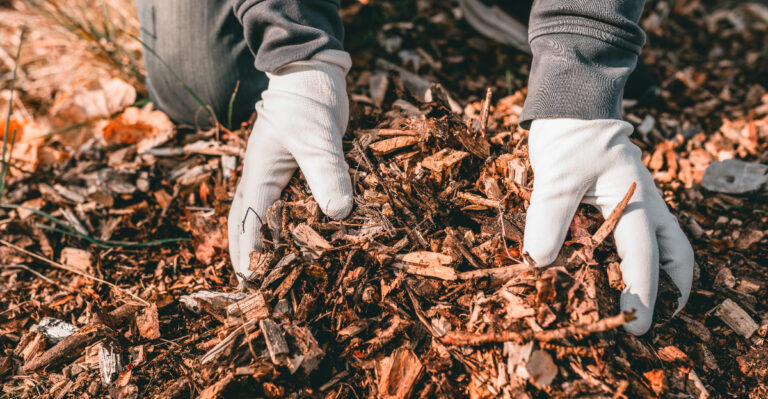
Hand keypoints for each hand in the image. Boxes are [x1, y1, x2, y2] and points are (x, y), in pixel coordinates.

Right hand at [228, 50, 352, 281]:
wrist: (311, 74)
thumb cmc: (308, 103)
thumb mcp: (317, 138)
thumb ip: (325, 172)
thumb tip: (337, 214)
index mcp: (259, 175)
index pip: (250, 223)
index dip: (251, 255)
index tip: (254, 285)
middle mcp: (259, 178)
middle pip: (243, 223)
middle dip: (244, 255)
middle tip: (250, 288)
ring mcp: (272, 174)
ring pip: (257, 215)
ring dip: (257, 242)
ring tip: (263, 271)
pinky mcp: (290, 170)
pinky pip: (279, 204)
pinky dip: (280, 224)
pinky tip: (294, 237)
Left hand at [522, 119, 693, 334]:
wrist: (571, 106)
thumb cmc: (567, 138)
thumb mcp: (555, 178)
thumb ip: (548, 220)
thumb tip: (540, 263)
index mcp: (635, 200)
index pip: (644, 255)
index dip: (641, 292)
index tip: (634, 324)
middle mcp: (645, 204)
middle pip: (674, 253)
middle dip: (670, 290)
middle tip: (655, 321)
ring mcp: (639, 201)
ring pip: (667, 243)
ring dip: (664, 275)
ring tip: (652, 304)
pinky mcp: (623, 200)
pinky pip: (643, 234)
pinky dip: (642, 257)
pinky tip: (621, 272)